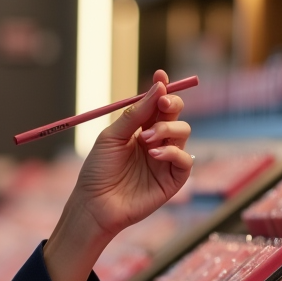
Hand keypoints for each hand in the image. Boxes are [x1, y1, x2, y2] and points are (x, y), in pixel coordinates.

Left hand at [43, 71, 191, 280]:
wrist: (95, 204)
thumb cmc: (98, 170)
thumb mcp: (112, 136)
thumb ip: (135, 114)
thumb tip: (158, 87)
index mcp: (139, 129)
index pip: (157, 104)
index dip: (161, 89)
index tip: (160, 76)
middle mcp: (156, 141)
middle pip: (175, 114)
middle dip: (172, 104)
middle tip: (162, 103)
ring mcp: (166, 159)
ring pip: (183, 132)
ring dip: (166, 129)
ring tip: (145, 140)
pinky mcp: (173, 179)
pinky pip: (186, 159)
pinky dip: (173, 152)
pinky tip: (154, 155)